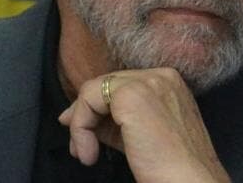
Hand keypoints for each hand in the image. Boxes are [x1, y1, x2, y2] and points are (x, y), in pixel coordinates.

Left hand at [58, 68, 230, 182]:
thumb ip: (114, 120)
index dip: (98, 109)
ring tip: (85, 154)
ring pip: (94, 91)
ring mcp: (146, 82)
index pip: (120, 85)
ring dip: (82, 124)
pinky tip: (89, 154)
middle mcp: (160, 75)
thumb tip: (72, 115)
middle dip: (85, 115)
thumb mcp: (140, 134)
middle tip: (79, 146)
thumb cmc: (170, 167)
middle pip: (106, 84)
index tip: (85, 135)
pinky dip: (81, 128)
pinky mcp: (130, 95)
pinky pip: (88, 101)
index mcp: (168, 82)